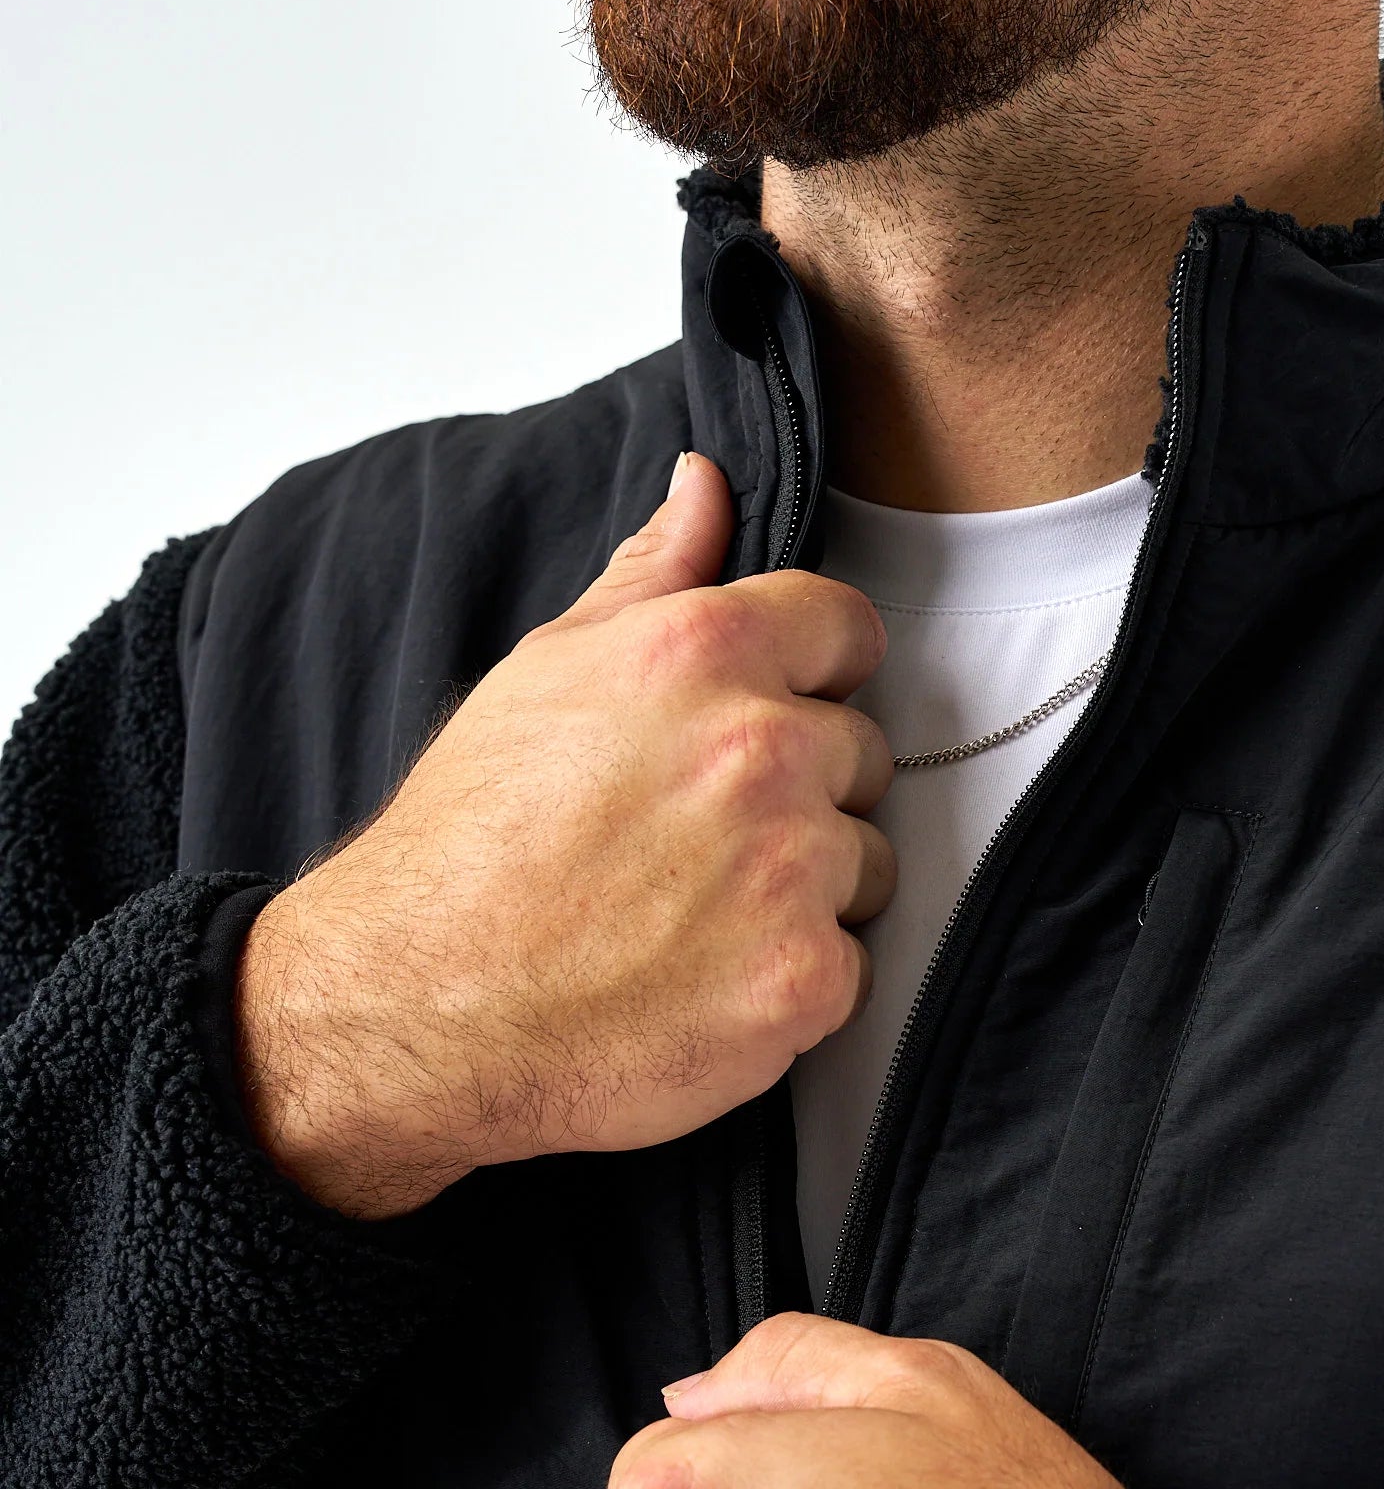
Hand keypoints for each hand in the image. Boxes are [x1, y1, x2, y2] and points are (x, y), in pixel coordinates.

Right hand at [235, 453, 895, 1218]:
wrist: (411, 1006)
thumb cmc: (469, 841)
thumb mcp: (547, 671)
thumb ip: (652, 572)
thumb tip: (706, 482)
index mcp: (705, 652)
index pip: (848, 626)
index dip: (813, 673)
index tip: (773, 712)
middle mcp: (763, 748)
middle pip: (862, 750)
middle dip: (802, 788)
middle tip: (697, 834)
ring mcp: (793, 869)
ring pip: (867, 861)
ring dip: (807, 887)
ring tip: (694, 911)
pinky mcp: (804, 979)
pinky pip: (851, 963)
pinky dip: (792, 978)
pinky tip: (705, 979)